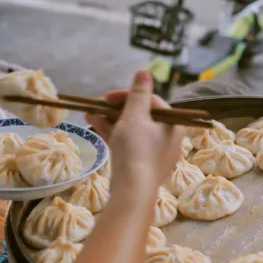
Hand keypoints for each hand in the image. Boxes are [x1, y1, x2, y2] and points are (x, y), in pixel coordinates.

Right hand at [86, 72, 184, 188]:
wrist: (132, 191)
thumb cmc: (136, 149)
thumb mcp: (135, 116)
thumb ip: (138, 93)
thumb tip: (145, 72)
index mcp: (173, 125)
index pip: (152, 102)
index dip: (128, 96)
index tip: (108, 96)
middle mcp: (168, 139)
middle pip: (141, 116)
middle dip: (116, 109)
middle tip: (98, 105)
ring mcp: (154, 153)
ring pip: (132, 130)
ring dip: (110, 119)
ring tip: (89, 113)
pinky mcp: (141, 165)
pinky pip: (128, 143)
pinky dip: (113, 133)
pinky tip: (93, 125)